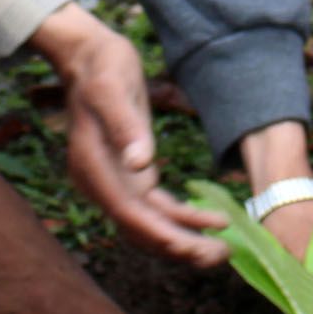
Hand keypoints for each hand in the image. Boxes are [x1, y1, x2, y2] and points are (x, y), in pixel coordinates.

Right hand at [34, 4, 222, 266]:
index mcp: (92, 167)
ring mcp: (116, 181)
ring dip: (185, 239)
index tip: (192, 247)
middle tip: (220, 256)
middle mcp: (101, 183)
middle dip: (179, 246)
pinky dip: (184, 217)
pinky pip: (158, 206)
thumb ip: (124, 126)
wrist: (89, 56)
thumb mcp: (112, 88)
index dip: (160, 234)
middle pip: (140, 228)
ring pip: (151, 223)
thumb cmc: (101, 68)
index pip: (127, 212)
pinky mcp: (131, 175)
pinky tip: (213, 221)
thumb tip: (141, 164)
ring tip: (223, 250)